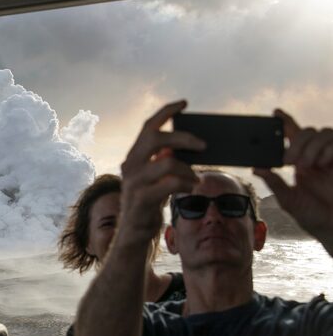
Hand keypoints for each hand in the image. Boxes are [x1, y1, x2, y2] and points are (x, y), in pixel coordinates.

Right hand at [119, 101, 203, 239]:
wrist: (132, 232)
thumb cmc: (148, 203)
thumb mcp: (155, 178)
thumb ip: (164, 161)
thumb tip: (186, 147)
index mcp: (134, 156)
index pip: (148, 127)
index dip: (166, 112)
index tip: (184, 103)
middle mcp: (130, 165)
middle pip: (155, 138)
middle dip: (182, 137)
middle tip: (204, 145)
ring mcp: (134, 181)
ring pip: (167, 162)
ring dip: (188, 169)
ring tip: (196, 178)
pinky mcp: (141, 198)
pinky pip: (170, 184)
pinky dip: (185, 184)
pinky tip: (192, 188)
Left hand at [254, 110, 332, 245]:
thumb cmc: (314, 217)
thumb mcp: (289, 201)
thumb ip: (275, 183)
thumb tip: (256, 167)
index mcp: (301, 163)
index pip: (293, 137)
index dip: (286, 122)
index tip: (276, 112)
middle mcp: (316, 157)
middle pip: (306, 132)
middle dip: (296, 142)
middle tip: (289, 161)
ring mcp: (332, 157)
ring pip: (322, 132)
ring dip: (310, 146)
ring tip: (306, 166)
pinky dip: (327, 148)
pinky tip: (323, 162)